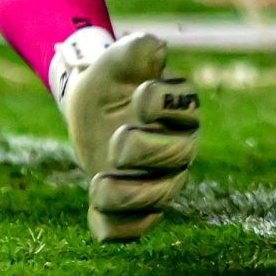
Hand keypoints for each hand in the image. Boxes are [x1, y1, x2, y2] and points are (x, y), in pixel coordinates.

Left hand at [59, 31, 201, 242]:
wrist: (90, 108)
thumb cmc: (109, 81)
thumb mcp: (116, 60)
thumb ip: (135, 50)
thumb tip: (157, 47)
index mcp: (179, 107)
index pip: (186, 108)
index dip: (163, 105)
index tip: (138, 96)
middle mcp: (179, 147)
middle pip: (178, 157)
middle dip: (147, 151)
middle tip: (116, 141)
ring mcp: (161, 179)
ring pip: (159, 198)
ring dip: (129, 195)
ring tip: (98, 183)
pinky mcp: (137, 205)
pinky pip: (135, 228)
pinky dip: (118, 228)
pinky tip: (96, 216)